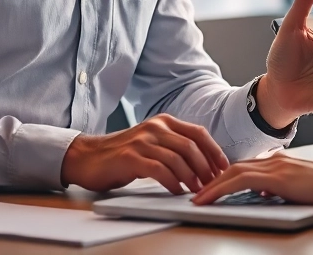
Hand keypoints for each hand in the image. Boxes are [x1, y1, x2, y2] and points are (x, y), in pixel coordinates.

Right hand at [60, 114, 228, 194]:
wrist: (88, 157)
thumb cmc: (122, 154)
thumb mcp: (152, 143)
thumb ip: (174, 146)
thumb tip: (204, 163)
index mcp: (164, 122)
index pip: (198, 133)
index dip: (214, 151)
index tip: (224, 167)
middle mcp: (155, 128)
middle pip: (191, 146)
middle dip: (206, 167)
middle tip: (213, 184)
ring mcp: (142, 141)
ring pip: (177, 158)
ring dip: (192, 177)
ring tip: (197, 190)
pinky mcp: (131, 157)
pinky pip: (159, 169)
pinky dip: (172, 182)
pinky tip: (177, 191)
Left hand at [190, 153, 312, 205]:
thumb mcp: (298, 187)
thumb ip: (280, 187)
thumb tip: (265, 194)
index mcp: (280, 162)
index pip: (245, 167)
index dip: (225, 176)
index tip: (212, 186)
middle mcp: (274, 160)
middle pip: (235, 167)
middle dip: (213, 179)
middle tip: (197, 192)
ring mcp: (275, 166)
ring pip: (233, 172)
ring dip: (211, 185)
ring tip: (197, 198)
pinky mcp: (276, 177)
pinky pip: (240, 181)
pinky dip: (220, 189)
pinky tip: (210, 198)